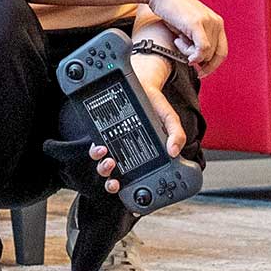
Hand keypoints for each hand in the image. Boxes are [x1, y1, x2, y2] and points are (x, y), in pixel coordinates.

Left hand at [83, 57, 187, 194]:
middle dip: (111, 179)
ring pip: (102, 160)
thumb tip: (174, 151)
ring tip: (109, 160)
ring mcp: (112, 139)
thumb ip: (176, 134)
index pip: (132, 175)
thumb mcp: (170, 119)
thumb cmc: (155, 104)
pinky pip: (94, 142)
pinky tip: (100, 145)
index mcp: (141, 152)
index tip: (125, 188)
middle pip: (114, 172)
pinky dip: (95, 148)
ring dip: (102, 165)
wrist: (141, 81)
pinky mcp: (102, 129)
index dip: (126, 186)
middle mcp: (124, 149)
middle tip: (115, 176)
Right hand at [142, 0, 227, 74]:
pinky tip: (182, 49)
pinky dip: (193, 55)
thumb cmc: (171, 10)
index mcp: (217, 22)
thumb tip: (199, 61)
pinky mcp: (197, 23)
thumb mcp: (188, 27)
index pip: (222, 51)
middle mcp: (216, 22)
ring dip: (190, 53)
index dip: (212, 65)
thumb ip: (197, 41)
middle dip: (198, 60)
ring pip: (206, 53)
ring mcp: (208, 22)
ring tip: (177, 40)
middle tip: (183, 53)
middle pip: (214, 55)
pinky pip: (202, 49)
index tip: (201, 72)